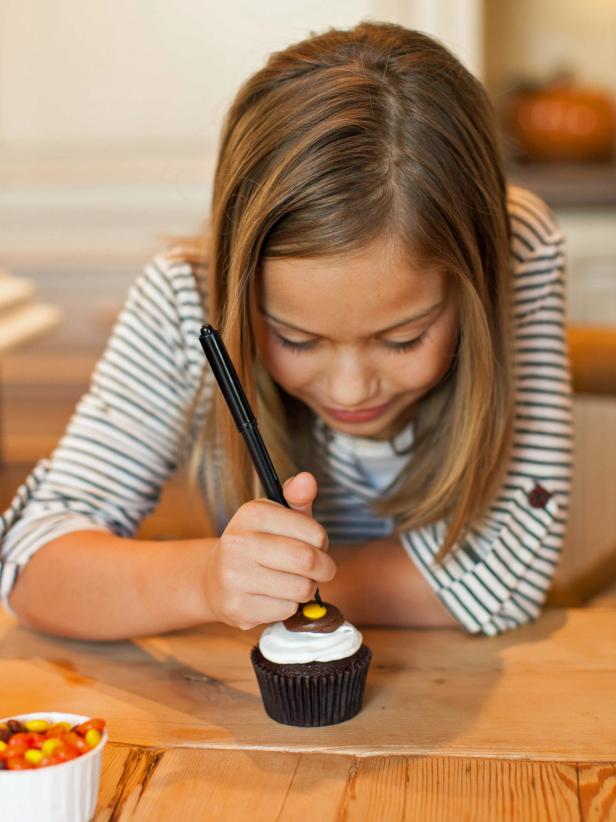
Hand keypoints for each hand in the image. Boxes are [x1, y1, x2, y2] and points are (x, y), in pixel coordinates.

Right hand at [203, 472, 334, 629]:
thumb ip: (297, 498)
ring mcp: (234, 577)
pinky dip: (290, 606)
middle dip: (324, 568)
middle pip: (308, 561)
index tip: (316, 544)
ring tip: (294, 581)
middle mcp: (238, 543)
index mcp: (251, 514)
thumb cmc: (259, 544)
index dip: (322, 541)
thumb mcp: (276, 516)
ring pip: (301, 589)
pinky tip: (275, 597)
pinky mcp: (238, 608)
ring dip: (307, 589)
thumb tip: (307, 479)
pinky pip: (287, 610)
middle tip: (321, 569)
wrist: (215, 579)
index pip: (313, 532)